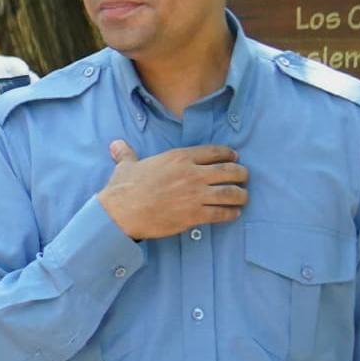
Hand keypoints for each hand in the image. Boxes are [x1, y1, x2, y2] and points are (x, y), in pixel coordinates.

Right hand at [95, 140, 247, 240]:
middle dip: (241, 174)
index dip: (229, 154)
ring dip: (241, 195)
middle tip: (243, 178)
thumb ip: (126, 154)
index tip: (234, 158)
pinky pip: (222, 213)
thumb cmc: (123, 189)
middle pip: (229, 171)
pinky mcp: (194, 215)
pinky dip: (231, 213)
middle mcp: (192, 174)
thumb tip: (116, 145)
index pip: (215, 152)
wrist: (121, 213)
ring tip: (243, 197)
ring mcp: (195, 195)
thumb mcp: (126, 166)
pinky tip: (234, 214)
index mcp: (179, 158)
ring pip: (230, 192)